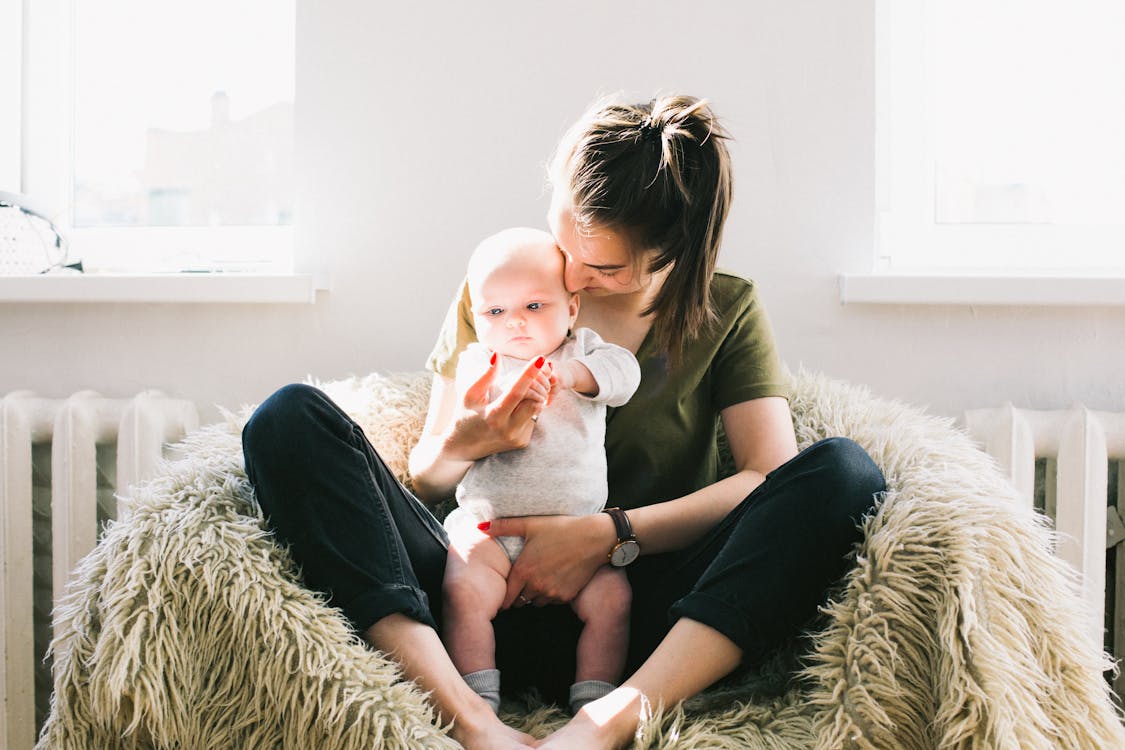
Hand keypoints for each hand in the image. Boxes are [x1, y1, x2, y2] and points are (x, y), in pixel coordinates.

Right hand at [450, 355, 549, 459]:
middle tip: (534, 374)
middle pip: (534, 400)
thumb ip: (486, 376)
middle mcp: (508, 429)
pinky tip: (515, 410)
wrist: (463, 447)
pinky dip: (528, 409)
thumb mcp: (470, 395)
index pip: (516, 392)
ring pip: (536, 409)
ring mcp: (517, 438)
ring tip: (520, 393)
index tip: (540, 359)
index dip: (530, 374)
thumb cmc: (464, 416)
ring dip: (532, 397)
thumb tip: (497, 355)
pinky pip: (533, 419)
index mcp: (493, 416)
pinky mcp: (523, 442)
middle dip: (536, 385)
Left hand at [480, 514, 615, 608]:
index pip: (506, 596)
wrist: (593, 538)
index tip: (505, 592)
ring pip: (536, 603)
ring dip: (534, 596)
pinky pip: (552, 602)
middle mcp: (536, 585)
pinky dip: (551, 595)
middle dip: (518, 595)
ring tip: (539, 580)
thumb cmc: (561, 529)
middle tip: (523, 583)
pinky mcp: (566, 596)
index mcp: (523, 570)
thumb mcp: (531, 524)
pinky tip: (554, 580)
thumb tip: (480, 527)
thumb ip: (503, 527)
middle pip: (520, 602)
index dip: (504, 595)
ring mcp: (552, 593)